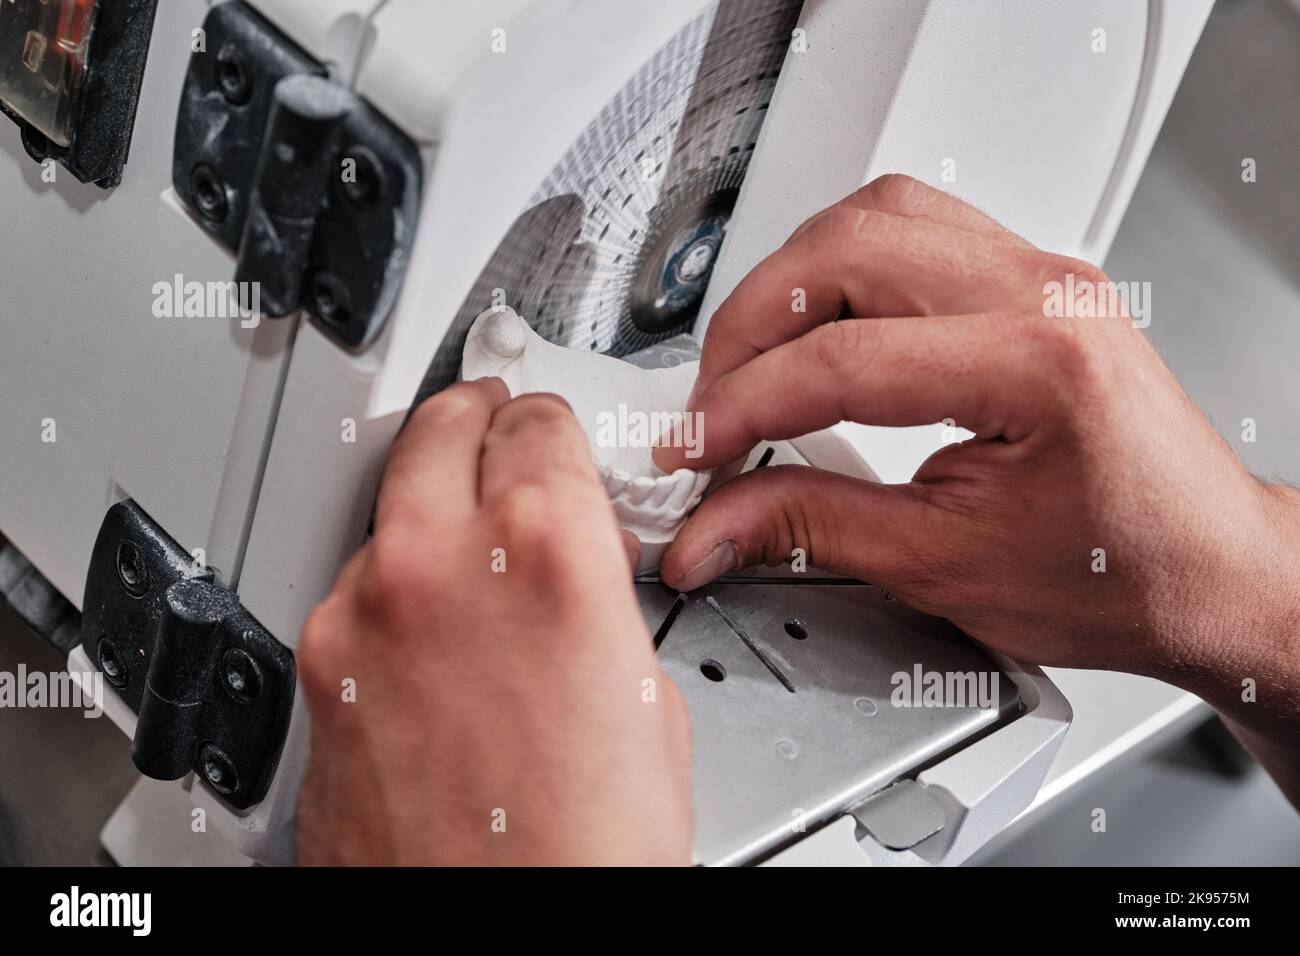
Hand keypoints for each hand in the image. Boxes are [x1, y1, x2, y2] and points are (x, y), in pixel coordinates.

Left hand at [297, 379, 691, 864]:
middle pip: (442, 426)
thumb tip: (574, 571)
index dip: (552, 423)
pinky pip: (355, 587)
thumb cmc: (586, 853)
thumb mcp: (644, 694)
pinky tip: (431, 635)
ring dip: (430, 509)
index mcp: (547, 552)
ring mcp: (361, 617)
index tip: (550, 430)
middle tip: (498, 432)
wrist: (497, 929)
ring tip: (472, 554)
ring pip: (390, 505)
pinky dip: (391, 588)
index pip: (536, 421)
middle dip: (477, 421)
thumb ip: (598, 597)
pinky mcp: (315, 671)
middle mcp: (438, 566)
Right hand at [654, 175, 1299, 796]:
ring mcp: (1044, 274)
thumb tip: (717, 524)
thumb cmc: (1123, 576)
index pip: (842, 359)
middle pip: (848, 250)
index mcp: (1038, 363)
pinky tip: (820, 321)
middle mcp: (1046, 293)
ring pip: (877, 214)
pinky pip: (916, 224)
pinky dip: (844, 265)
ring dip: (793, 280)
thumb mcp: (948, 565)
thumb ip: (813, 529)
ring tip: (754, 359)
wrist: (1209, 572)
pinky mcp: (1033, 279)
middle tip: (711, 404)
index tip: (692, 451)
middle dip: (751, 326)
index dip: (739, 406)